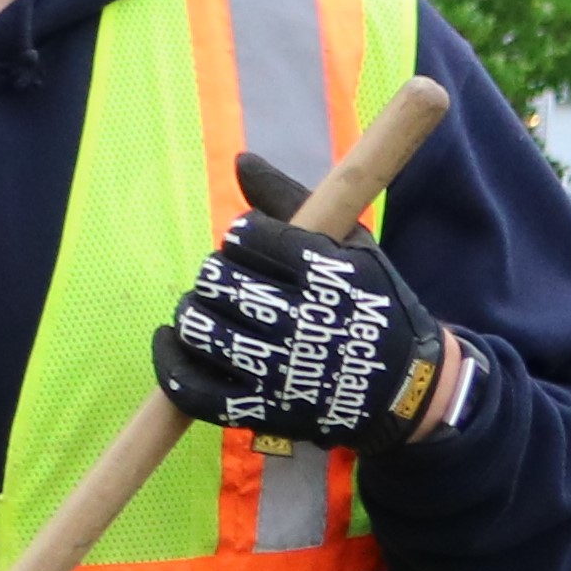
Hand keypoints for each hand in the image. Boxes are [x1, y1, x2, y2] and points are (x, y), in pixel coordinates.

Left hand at [154, 155, 448, 454]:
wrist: (401, 387)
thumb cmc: (371, 304)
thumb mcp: (352, 243)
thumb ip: (294, 199)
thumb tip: (240, 161)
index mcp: (327, 271)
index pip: (252, 238)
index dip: (239, 237)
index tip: (245, 244)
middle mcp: (300, 320)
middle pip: (220, 283)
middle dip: (212, 275)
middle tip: (221, 279)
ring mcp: (276, 369)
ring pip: (203, 331)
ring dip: (189, 313)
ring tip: (199, 307)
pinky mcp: (256, 410)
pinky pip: (192, 388)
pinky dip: (169, 362)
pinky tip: (170, 340)